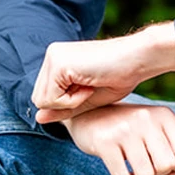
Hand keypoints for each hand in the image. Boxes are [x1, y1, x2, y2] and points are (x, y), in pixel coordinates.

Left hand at [31, 24, 174, 123]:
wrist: (137, 59)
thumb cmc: (117, 77)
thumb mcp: (85, 99)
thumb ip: (61, 108)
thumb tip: (37, 119)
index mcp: (57, 60)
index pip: (44, 97)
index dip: (67, 104)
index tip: (89, 90)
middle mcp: (51, 55)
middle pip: (39, 99)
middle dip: (65, 104)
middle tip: (89, 90)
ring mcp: (53, 57)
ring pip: (42, 101)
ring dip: (69, 103)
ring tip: (89, 87)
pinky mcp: (58, 63)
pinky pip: (52, 99)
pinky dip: (72, 101)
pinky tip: (89, 85)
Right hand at [64, 103, 174, 174]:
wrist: (91, 115)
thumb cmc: (130, 131)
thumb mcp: (154, 141)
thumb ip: (170, 166)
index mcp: (163, 114)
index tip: (162, 158)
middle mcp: (146, 117)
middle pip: (167, 165)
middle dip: (158, 171)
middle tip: (146, 161)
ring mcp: (125, 129)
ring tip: (133, 163)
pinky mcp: (105, 141)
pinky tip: (121, 167)